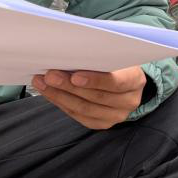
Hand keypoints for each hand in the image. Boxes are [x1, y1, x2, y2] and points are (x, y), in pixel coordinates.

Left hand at [32, 66, 146, 129]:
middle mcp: (129, 101)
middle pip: (96, 97)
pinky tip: (50, 93)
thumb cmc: (116, 64)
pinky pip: (79, 116)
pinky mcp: (102, 123)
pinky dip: (62, 104)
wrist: (124, 80)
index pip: (116, 82)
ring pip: (85, 109)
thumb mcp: (114, 56)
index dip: (95, 80)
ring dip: (60, 95)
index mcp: (135, 80)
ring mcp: (116, 115)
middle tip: (50, 76)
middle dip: (69, 86)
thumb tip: (68, 54)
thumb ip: (98, 56)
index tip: (75, 76)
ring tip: (43, 83)